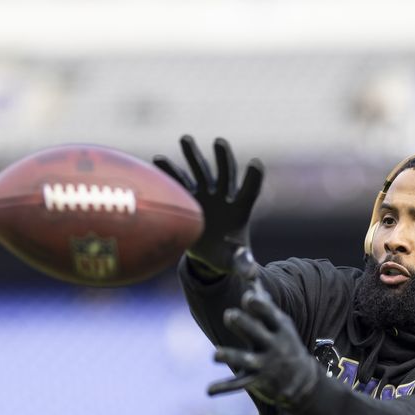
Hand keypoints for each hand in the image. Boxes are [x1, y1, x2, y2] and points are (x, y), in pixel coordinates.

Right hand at [154, 136, 263, 273]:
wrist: (210, 252)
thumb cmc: (226, 256)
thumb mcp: (235, 262)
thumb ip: (243, 265)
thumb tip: (251, 275)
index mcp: (240, 210)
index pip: (250, 191)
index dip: (253, 179)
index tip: (256, 163)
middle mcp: (223, 197)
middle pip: (225, 174)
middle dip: (223, 158)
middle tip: (220, 143)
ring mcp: (205, 194)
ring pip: (200, 171)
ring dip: (193, 155)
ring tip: (186, 138)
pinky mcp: (188, 198)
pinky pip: (178, 183)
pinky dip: (169, 171)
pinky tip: (158, 159)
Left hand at [210, 287, 321, 408]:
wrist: (302, 380)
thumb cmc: (284, 342)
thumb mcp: (279, 323)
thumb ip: (263, 303)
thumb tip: (252, 274)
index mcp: (278, 329)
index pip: (269, 315)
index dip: (259, 306)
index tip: (247, 297)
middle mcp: (273, 345)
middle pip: (257, 333)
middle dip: (244, 324)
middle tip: (229, 314)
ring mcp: (265, 364)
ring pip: (245, 359)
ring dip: (231, 356)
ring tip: (215, 354)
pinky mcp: (256, 380)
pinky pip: (238, 384)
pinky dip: (223, 388)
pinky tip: (209, 390)